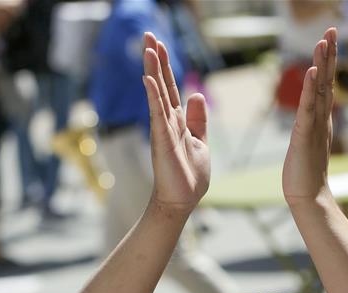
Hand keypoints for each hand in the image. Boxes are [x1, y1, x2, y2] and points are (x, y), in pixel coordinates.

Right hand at [142, 32, 209, 213]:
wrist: (181, 202)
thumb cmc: (189, 177)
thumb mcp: (200, 142)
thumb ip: (198, 120)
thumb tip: (196, 94)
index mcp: (177, 122)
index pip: (170, 88)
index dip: (165, 66)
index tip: (159, 44)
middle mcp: (167, 122)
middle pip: (161, 84)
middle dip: (156, 60)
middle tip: (148, 35)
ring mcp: (163, 130)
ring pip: (158, 94)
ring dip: (153, 70)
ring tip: (147, 47)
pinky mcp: (162, 140)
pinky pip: (157, 114)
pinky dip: (153, 96)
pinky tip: (148, 79)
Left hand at [282, 27, 336, 206]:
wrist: (308, 197)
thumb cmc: (305, 175)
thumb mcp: (307, 144)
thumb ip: (309, 129)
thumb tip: (309, 121)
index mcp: (320, 119)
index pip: (325, 84)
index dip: (327, 61)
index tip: (329, 38)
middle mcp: (321, 118)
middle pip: (326, 80)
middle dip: (329, 54)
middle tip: (332, 29)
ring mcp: (315, 126)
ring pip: (319, 90)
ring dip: (321, 64)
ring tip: (323, 41)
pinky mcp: (305, 135)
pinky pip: (308, 108)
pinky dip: (309, 89)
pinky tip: (311, 72)